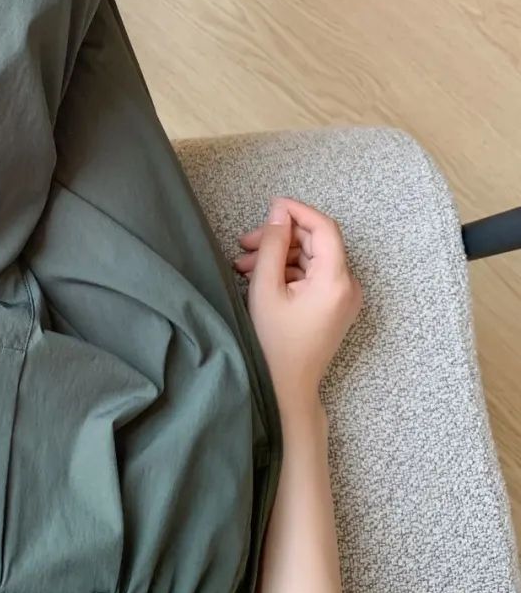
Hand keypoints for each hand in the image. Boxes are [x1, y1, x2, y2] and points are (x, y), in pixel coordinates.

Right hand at [234, 197, 361, 405]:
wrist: (287, 386)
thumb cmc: (275, 342)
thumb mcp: (266, 288)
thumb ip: (272, 245)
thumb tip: (278, 213)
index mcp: (336, 280)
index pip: (324, 228)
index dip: (298, 211)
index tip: (272, 206)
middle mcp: (348, 285)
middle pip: (316, 243)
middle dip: (281, 237)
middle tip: (246, 243)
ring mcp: (344, 296)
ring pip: (311, 258)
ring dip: (280, 255)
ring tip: (245, 265)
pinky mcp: (335, 304)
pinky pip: (314, 275)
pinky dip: (288, 271)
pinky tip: (261, 277)